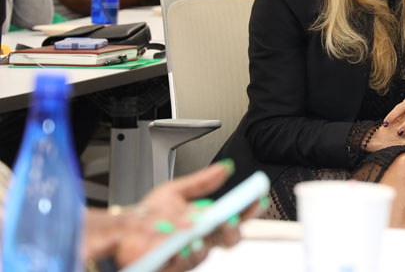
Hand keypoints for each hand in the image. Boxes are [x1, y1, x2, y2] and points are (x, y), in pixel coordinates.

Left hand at [104, 161, 262, 270]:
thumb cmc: (150, 215)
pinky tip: (185, 244)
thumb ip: (201, 182)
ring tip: (201, 230)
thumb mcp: (176, 191)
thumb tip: (224, 167)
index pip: (235, 217)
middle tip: (232, 217)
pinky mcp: (169, 265)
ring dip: (206, 243)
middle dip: (234, 229)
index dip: (249, 210)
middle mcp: (201, 239)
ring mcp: (187, 253)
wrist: (122, 229)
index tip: (258, 198)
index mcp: (206, 221)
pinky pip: (182, 264)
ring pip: (206, 254)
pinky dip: (186, 254)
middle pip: (228, 240)